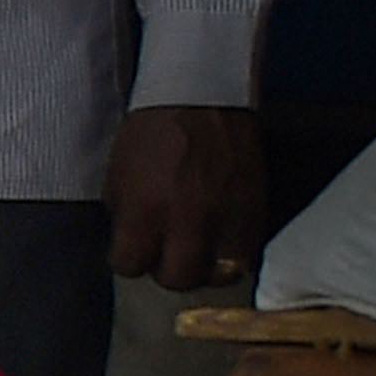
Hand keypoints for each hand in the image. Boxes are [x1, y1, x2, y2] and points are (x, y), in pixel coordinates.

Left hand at [109, 107, 266, 295]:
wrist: (201, 97)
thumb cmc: (151, 134)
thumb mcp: (118, 178)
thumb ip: (125, 218)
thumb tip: (135, 247)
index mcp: (145, 212)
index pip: (131, 266)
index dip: (129, 259)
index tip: (133, 250)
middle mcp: (188, 220)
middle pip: (179, 278)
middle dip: (168, 271)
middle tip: (167, 255)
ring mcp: (227, 216)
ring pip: (220, 272)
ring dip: (207, 268)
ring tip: (200, 252)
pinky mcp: (257, 206)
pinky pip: (249, 250)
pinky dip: (234, 252)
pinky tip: (223, 240)